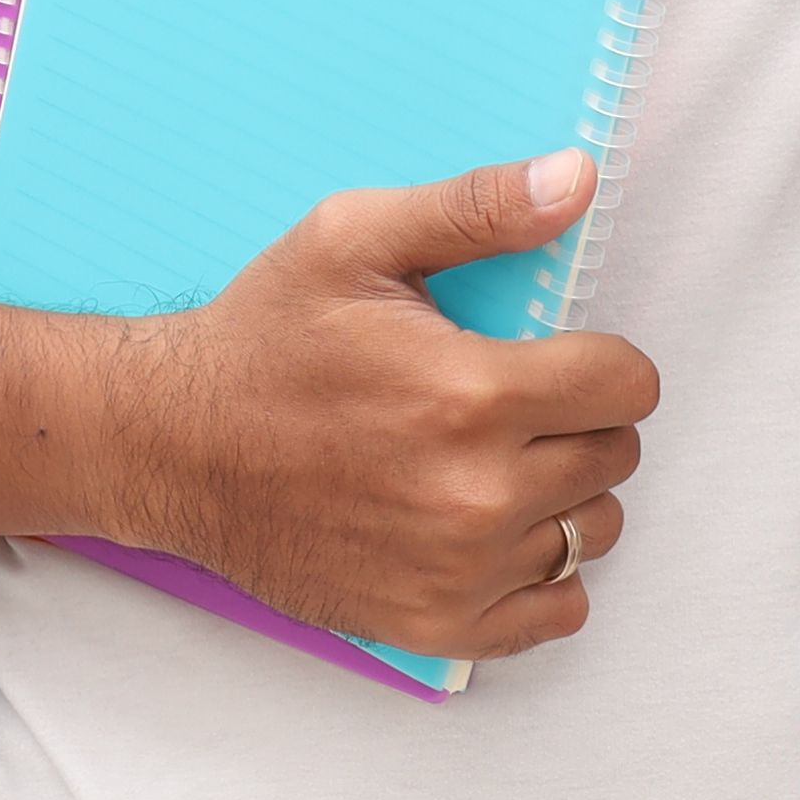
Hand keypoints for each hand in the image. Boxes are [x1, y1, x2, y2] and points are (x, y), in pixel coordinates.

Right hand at [100, 151, 659, 660]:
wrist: (171, 447)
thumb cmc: (261, 340)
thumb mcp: (354, 240)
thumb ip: (477, 207)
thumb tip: (576, 176)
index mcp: (471, 393)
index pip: (627, 387)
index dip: (600, 361)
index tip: (555, 358)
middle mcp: (476, 494)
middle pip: (615, 458)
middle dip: (582, 422)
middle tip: (513, 406)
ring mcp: (459, 569)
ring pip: (593, 533)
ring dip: (565, 497)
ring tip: (499, 465)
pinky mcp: (434, 623)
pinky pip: (557, 612)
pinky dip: (543, 575)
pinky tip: (495, 534)